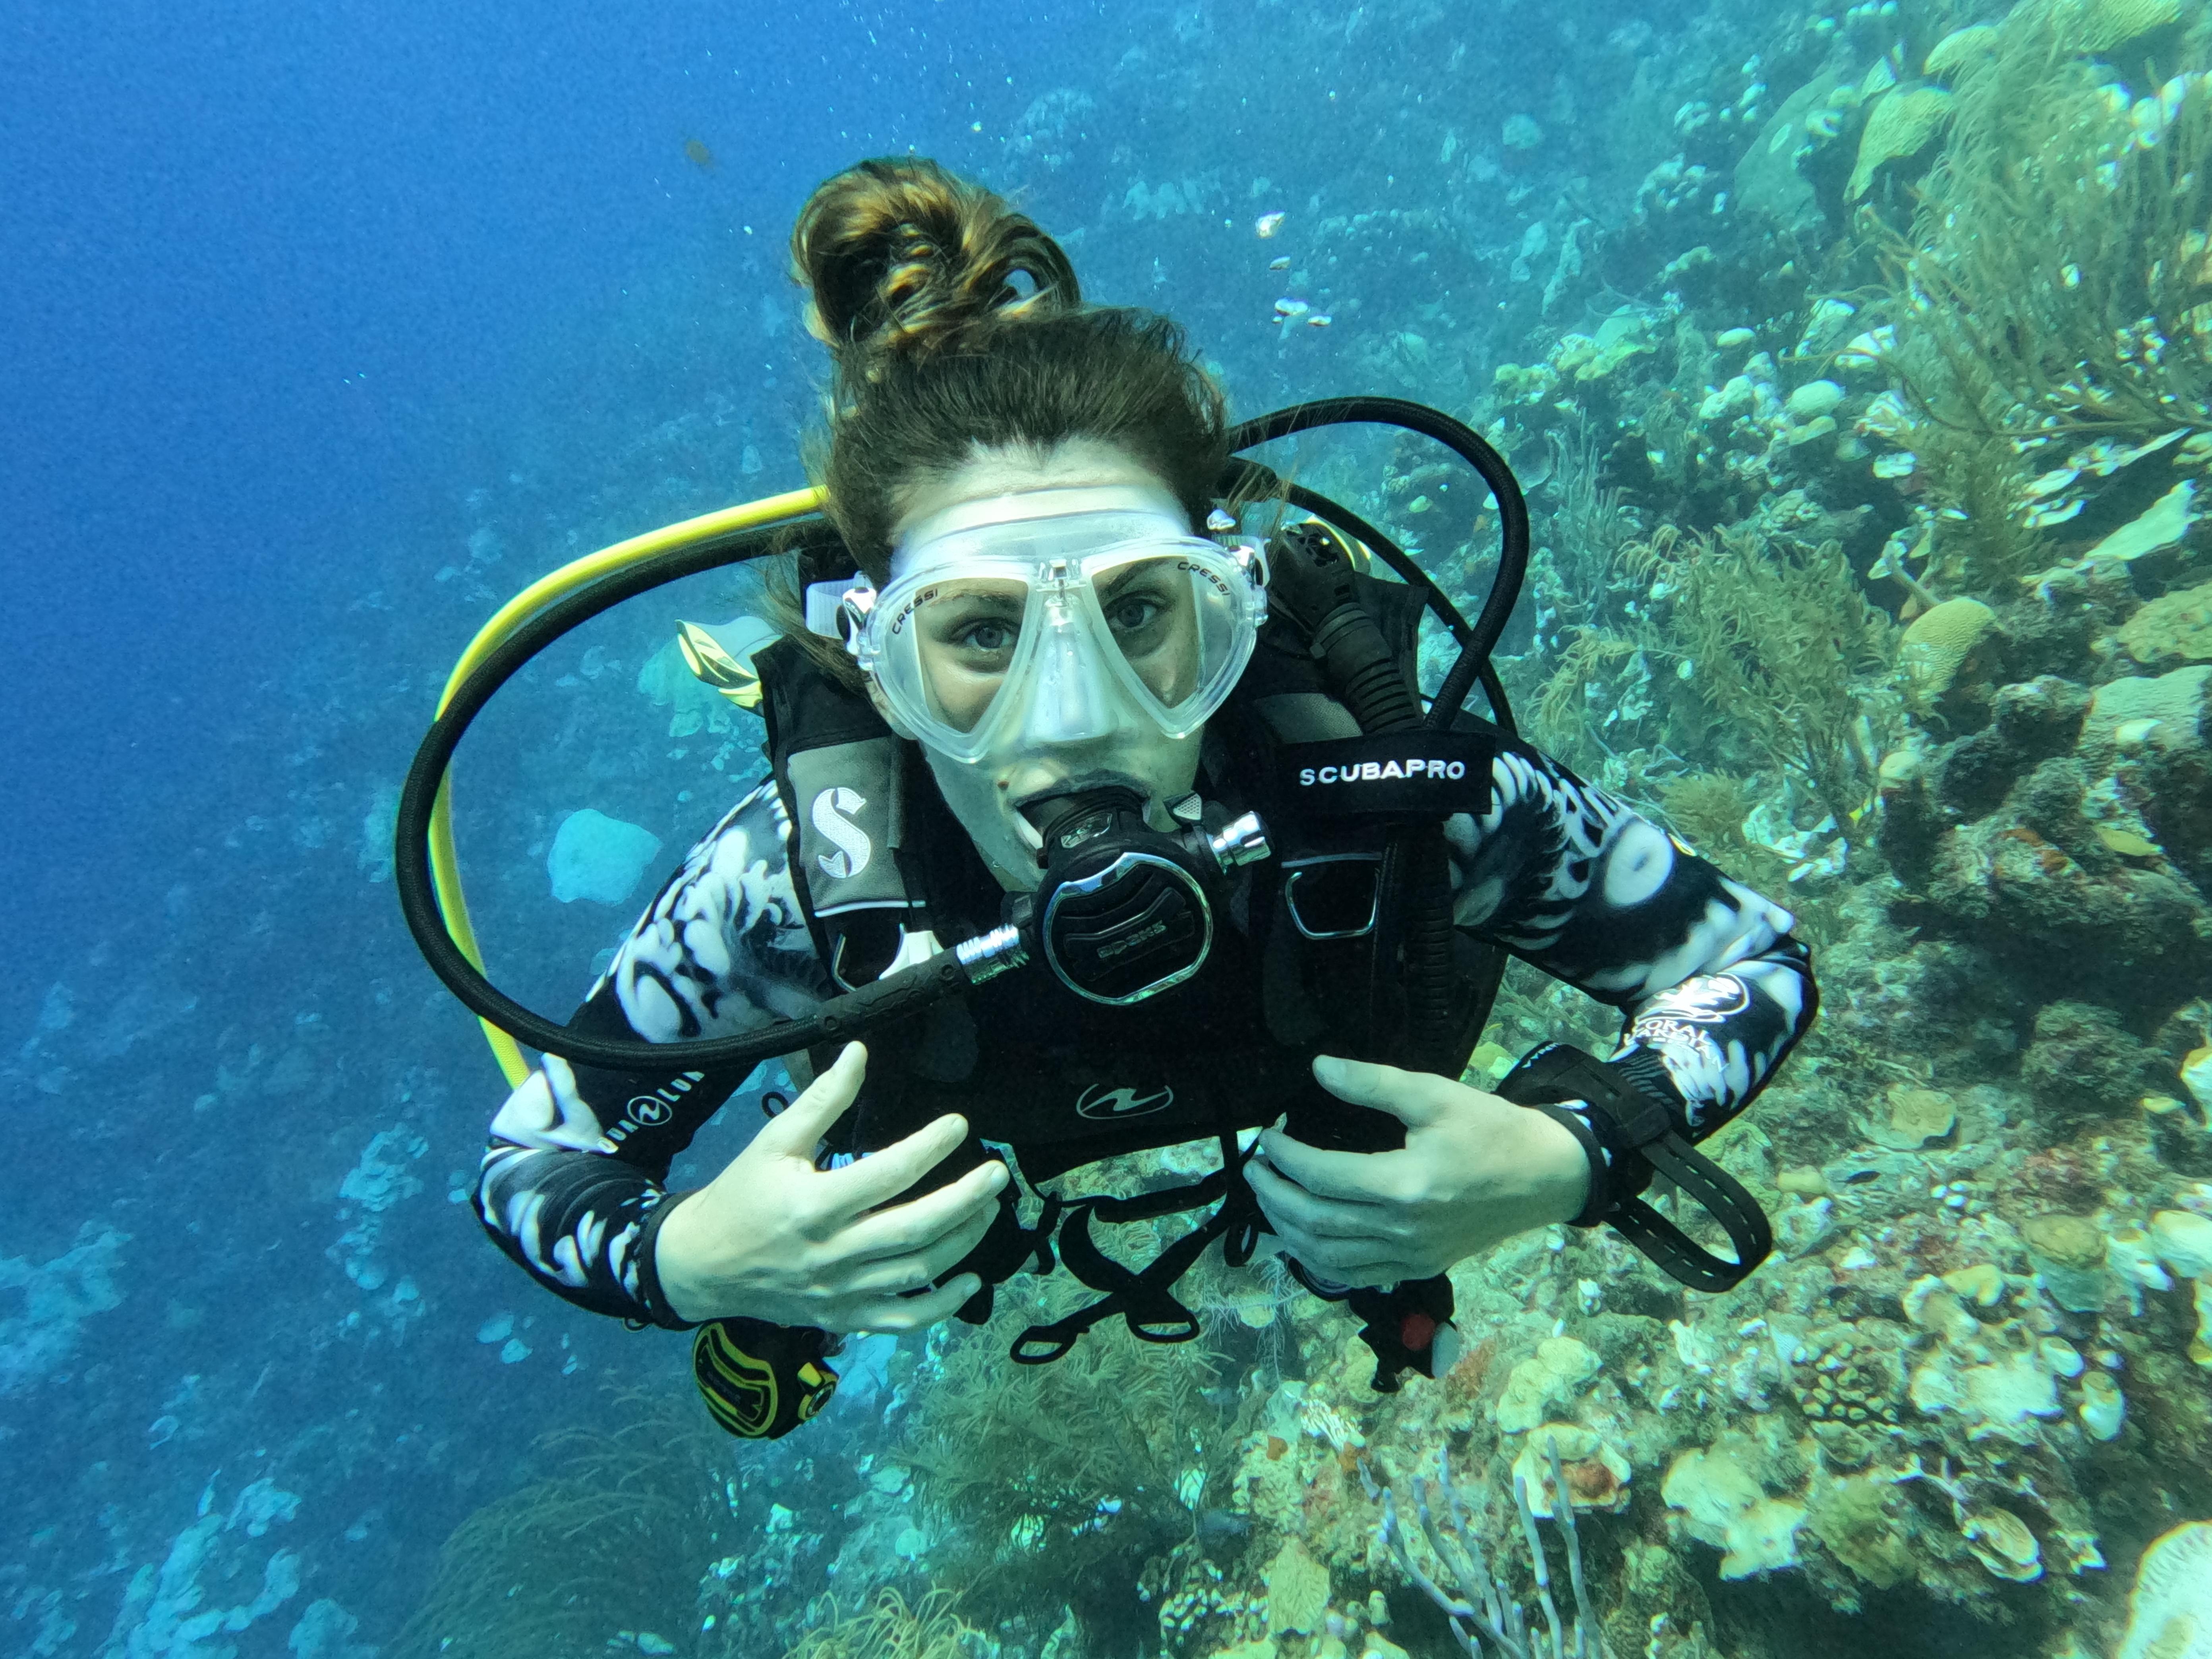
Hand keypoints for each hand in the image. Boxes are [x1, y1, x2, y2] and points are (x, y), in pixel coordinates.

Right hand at [652, 1042, 1007, 1330]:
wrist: (700, 1266)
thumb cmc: (740, 1196)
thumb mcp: (773, 1142)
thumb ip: (821, 1100)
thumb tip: (860, 1052)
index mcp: (813, 1205)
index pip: (888, 1174)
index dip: (930, 1148)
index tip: (959, 1125)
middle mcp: (832, 1253)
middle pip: (915, 1230)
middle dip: (966, 1201)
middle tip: (998, 1174)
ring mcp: (841, 1292)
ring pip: (918, 1272)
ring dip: (963, 1242)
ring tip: (989, 1209)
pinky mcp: (843, 1318)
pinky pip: (903, 1319)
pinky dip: (942, 1306)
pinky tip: (970, 1280)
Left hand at [1247, 1054, 1590, 1286]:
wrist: (1544, 1177)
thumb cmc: (1492, 1131)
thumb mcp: (1434, 1095)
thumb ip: (1372, 1083)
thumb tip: (1319, 1069)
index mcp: (1406, 1186)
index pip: (1322, 1177)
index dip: (1285, 1156)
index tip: (1268, 1136)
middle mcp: (1403, 1231)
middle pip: (1315, 1221)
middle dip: (1274, 1194)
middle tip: (1257, 1167)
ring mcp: (1410, 1256)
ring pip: (1326, 1257)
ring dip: (1288, 1229)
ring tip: (1271, 1197)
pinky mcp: (1418, 1267)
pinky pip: (1354, 1275)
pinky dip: (1318, 1259)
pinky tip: (1303, 1236)